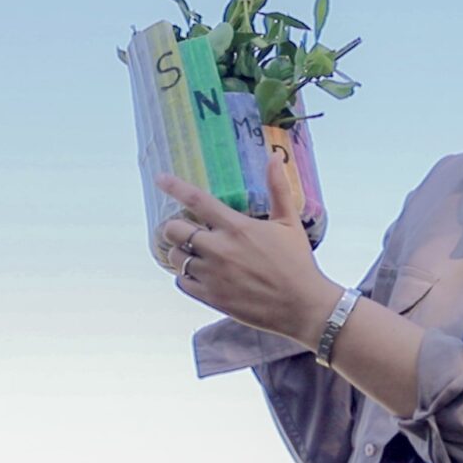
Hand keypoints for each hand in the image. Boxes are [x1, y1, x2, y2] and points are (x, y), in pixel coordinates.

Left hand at [155, 159, 342, 344]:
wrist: (302, 306)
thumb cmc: (298, 262)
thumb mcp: (290, 223)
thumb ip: (278, 188)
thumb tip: (274, 156)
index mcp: (237, 227)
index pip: (197, 200)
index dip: (174, 187)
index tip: (160, 178)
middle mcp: (219, 249)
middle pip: (174, 229)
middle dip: (175, 227)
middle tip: (187, 231)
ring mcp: (212, 275)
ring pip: (175, 257)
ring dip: (181, 253)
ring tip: (195, 254)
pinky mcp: (211, 297)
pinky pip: (181, 282)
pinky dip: (186, 276)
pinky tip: (200, 274)